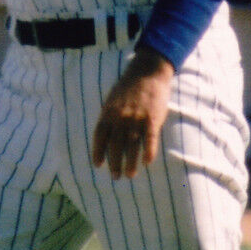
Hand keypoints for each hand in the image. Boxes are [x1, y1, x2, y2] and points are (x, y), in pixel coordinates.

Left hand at [91, 46, 173, 179]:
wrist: (147, 72)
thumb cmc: (129, 86)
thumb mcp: (112, 99)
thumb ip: (108, 116)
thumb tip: (104, 133)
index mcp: (108, 113)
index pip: (100, 137)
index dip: (98, 152)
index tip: (98, 165)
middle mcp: (120, 118)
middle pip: (115, 145)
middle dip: (114, 163)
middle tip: (115, 177)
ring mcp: (136, 119)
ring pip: (132, 146)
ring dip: (130, 163)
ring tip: (130, 175)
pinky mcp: (152, 119)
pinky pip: (149, 140)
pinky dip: (148, 152)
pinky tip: (147, 162)